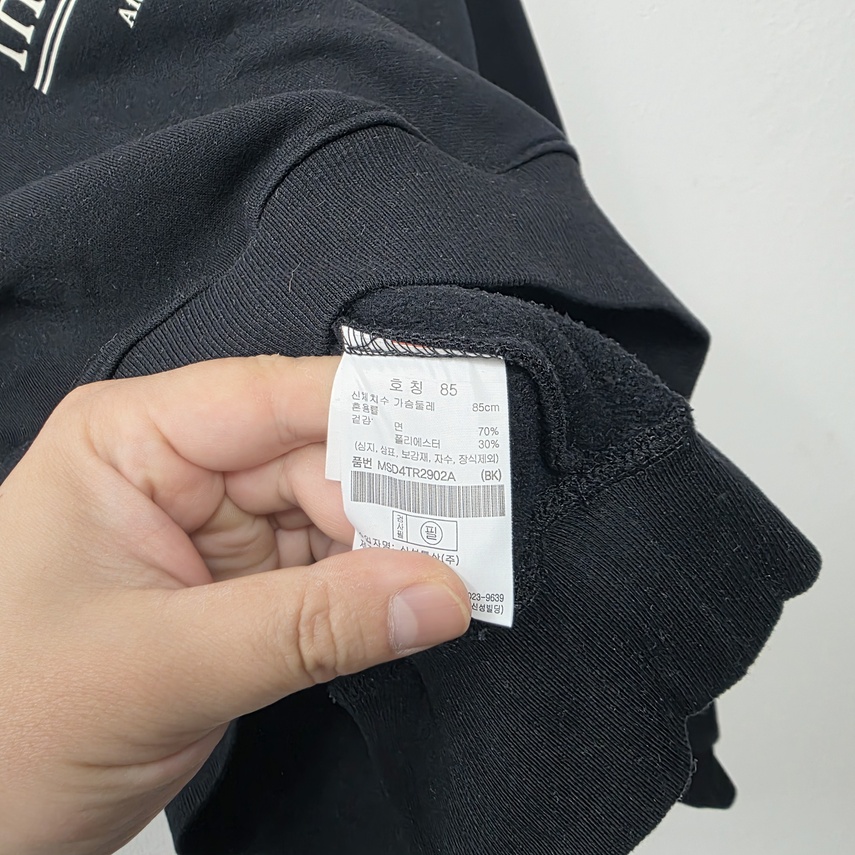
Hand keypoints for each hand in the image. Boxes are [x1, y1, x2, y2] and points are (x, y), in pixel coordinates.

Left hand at [0, 356, 469, 854]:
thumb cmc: (4, 726)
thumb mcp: (162, 665)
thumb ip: (309, 626)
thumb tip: (437, 591)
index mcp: (134, 442)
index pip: (273, 398)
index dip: (373, 413)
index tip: (464, 435)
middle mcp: (179, 471)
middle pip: (317, 458)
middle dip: (393, 501)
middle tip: (472, 541)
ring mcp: (213, 530)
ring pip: (331, 516)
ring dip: (390, 551)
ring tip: (454, 579)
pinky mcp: (238, 589)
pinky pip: (325, 573)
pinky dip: (370, 593)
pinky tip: (410, 609)